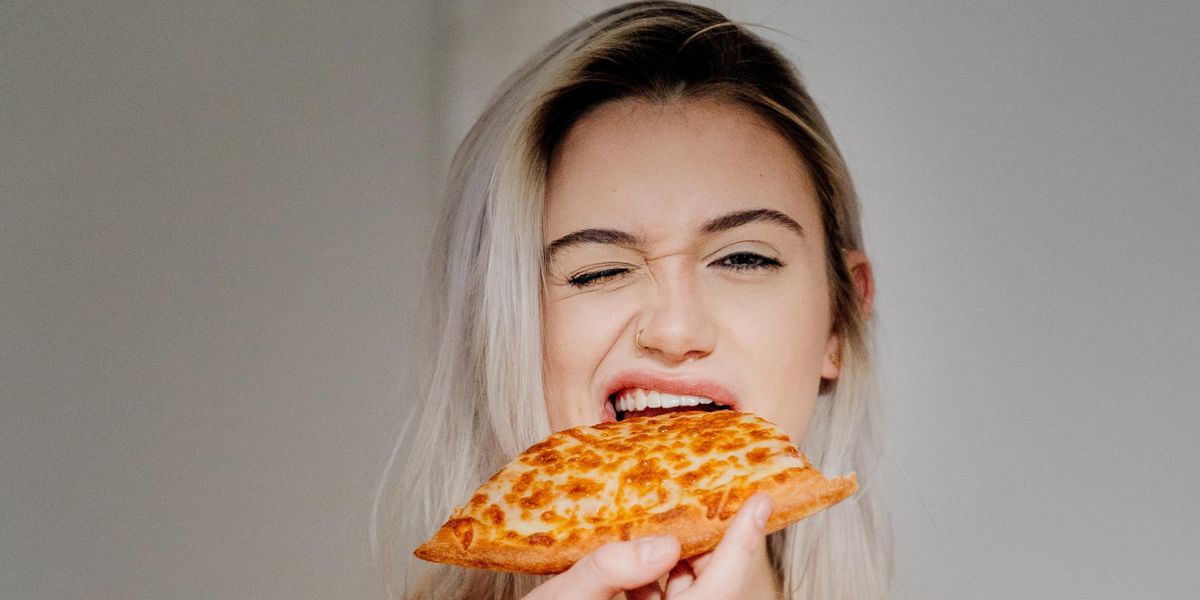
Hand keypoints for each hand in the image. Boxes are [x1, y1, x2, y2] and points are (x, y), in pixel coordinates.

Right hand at [523, 493, 772, 599]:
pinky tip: (635, 563)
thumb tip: (664, 543)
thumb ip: (610, 568)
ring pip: (690, 598)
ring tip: (664, 526)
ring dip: (679, 564)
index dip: (742, 543)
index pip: (722, 587)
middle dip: (708, 546)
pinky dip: (655, 584)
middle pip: (711, 590)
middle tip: (701, 503)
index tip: (760, 503)